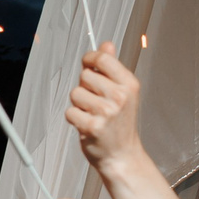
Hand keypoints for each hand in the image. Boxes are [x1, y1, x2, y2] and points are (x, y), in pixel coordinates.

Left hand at [66, 45, 144, 168]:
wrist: (121, 154)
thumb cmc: (120, 123)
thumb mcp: (123, 92)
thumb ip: (111, 68)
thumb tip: (106, 44)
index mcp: (129, 84)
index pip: (103, 58)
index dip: (90, 58)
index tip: (88, 62)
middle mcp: (120, 96)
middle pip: (85, 76)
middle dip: (85, 87)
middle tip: (96, 102)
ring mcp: (106, 112)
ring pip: (75, 94)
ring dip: (79, 105)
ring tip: (92, 115)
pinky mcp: (92, 126)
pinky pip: (70, 112)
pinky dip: (74, 119)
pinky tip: (87, 125)